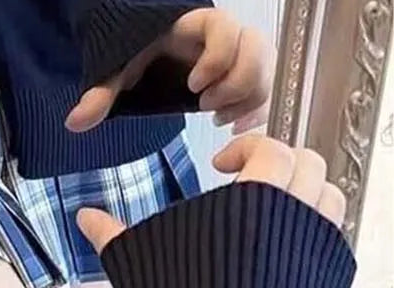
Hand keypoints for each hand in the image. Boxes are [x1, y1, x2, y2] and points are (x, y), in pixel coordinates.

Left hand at [66, 8, 271, 133]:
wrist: (149, 39)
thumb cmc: (136, 47)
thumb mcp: (119, 66)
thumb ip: (101, 92)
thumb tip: (73, 123)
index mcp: (195, 22)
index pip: (224, 26)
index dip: (216, 57)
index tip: (192, 85)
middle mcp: (224, 32)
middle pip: (256, 45)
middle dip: (237, 81)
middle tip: (206, 107)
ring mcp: (238, 49)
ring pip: (267, 66)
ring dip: (250, 96)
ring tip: (219, 119)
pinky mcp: (245, 69)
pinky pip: (267, 83)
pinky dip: (257, 105)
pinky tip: (234, 125)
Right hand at [76, 136, 346, 255]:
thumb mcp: (149, 259)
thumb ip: (116, 234)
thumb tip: (84, 216)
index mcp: (255, 207)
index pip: (272, 149)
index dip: (246, 145)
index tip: (220, 161)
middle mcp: (293, 223)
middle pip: (308, 163)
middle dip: (282, 159)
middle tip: (253, 173)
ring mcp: (315, 252)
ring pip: (330, 196)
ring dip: (305, 188)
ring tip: (274, 198)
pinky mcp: (324, 275)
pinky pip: (335, 233)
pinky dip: (317, 221)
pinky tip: (283, 235)